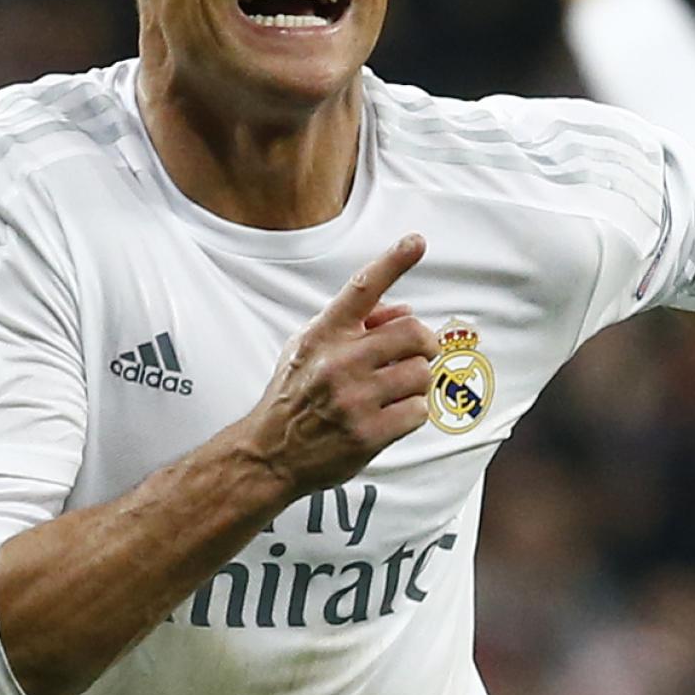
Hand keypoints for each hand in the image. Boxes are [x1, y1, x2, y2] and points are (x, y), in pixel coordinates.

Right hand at [248, 234, 439, 494]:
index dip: (393, 261)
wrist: (270, 453)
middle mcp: (339, 361)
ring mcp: (354, 398)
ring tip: (394, 390)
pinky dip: (413, 412)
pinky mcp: (368, 433)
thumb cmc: (294, 395)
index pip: (362, 288)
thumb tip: (404, 310)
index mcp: (324, 334)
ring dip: (417, 382)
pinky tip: (391, 415)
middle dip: (424, 345)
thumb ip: (355, 325)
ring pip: (421, 374)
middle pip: (412, 334)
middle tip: (418, 355)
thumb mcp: (310, 347)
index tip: (416, 241)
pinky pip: (419, 411)